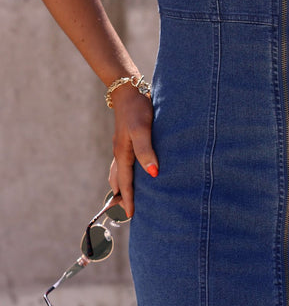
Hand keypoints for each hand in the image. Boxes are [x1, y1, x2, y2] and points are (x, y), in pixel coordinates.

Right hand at [107, 84, 157, 217]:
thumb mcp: (143, 129)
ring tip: (124, 196)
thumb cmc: (137, 109)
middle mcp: (120, 152)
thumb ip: (146, 151)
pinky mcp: (126, 138)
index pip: (126, 182)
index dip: (129, 199)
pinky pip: (123, 162)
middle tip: (125, 212)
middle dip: (121, 196)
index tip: (130, 215)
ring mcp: (122, 145)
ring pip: (119, 172)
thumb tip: (153, 174)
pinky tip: (132, 170)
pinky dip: (124, 172)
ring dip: (121, 185)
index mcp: (123, 154)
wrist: (128, 89)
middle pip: (118, 180)